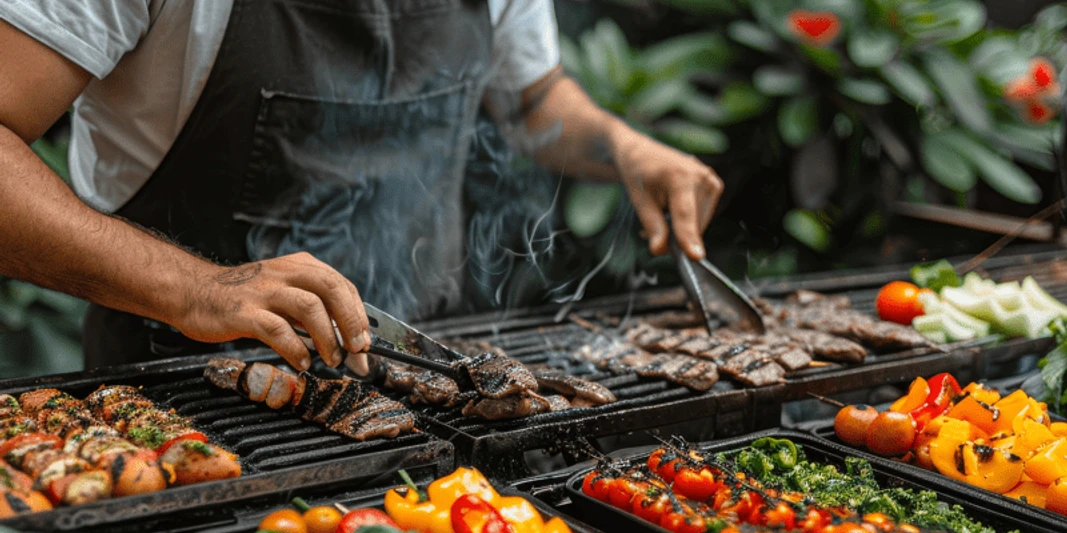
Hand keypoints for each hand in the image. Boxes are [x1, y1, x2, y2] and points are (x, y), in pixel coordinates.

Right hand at [174, 252, 370, 371]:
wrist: (192, 291)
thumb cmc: (244, 298)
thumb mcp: (283, 294)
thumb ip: (313, 312)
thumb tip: (347, 342)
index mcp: (299, 266)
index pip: (341, 285)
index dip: (358, 315)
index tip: (365, 343)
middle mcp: (284, 273)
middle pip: (331, 289)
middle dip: (350, 321)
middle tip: (357, 350)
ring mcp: (263, 291)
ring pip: (308, 307)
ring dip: (326, 336)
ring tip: (331, 359)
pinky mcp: (243, 312)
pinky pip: (276, 329)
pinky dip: (295, 348)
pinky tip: (302, 362)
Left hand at [612, 129, 723, 259]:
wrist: (642, 153)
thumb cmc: (639, 175)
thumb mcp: (639, 201)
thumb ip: (653, 226)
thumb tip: (660, 250)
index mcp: (680, 177)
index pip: (685, 215)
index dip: (689, 238)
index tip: (696, 257)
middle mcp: (701, 176)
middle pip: (694, 224)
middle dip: (675, 234)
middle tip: (652, 226)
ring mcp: (711, 180)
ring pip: (700, 223)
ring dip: (682, 228)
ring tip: (663, 212)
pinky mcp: (715, 185)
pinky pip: (703, 216)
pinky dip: (689, 220)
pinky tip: (674, 208)